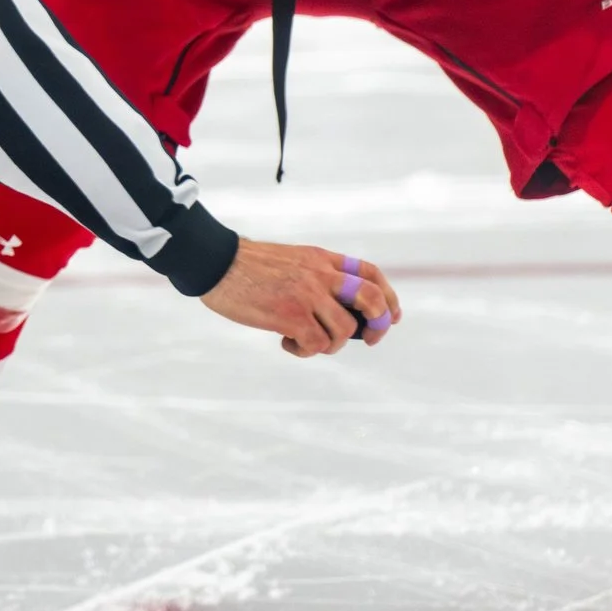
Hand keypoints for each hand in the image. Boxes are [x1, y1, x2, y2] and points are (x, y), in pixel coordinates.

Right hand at [200, 240, 399, 357]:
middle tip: (370, 339)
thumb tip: (342, 311)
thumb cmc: (251, 267)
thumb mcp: (295, 260)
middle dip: (379, 324)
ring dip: (330, 344)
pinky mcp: (290, 315)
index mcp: (323, 259)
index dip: (389, 296)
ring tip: (307, 341)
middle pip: (371, 298)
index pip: (370, 272)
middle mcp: (321, 275)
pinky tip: (287, 342)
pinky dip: (306, 351)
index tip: (393, 316)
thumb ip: (319, 276)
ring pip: (344, 330)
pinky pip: (316, 344)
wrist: (218, 263)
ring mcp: (307, 295)